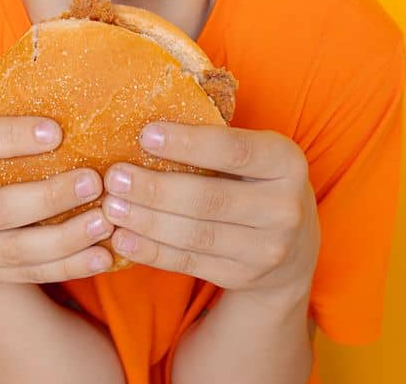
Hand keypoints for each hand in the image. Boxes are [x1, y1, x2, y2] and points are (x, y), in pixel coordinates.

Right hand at [0, 116, 113, 289]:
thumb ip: (9, 131)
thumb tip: (73, 101)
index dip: (10, 135)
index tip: (56, 131)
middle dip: (49, 197)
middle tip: (93, 181)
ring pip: (16, 250)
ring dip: (66, 237)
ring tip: (105, 220)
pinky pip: (30, 274)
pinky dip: (69, 266)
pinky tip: (101, 255)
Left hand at [100, 123, 319, 301]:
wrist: (293, 246)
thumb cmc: (257, 181)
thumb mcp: (256, 154)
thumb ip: (215, 142)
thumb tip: (147, 128)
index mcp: (286, 162)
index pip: (235, 151)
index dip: (189, 144)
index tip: (145, 135)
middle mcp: (284, 208)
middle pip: (210, 199)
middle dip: (156, 189)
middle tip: (115, 177)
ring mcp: (267, 249)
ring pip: (196, 235)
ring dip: (147, 222)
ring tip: (111, 207)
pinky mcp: (244, 276)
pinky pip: (190, 263)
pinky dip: (153, 252)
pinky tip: (124, 239)